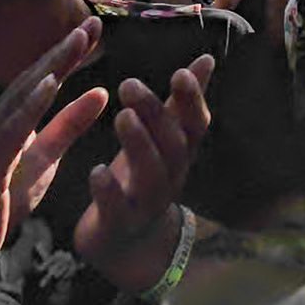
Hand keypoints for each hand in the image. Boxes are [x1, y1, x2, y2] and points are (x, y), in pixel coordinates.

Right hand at [0, 20, 111, 284]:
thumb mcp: (42, 162)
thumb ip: (68, 128)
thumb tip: (101, 93)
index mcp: (4, 121)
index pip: (40, 82)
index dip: (67, 55)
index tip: (95, 28)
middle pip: (31, 80)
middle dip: (63, 50)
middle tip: (93, 21)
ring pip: (19, 97)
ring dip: (50, 66)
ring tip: (77, 40)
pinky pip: (9, 131)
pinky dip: (29, 105)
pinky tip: (49, 85)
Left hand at [74, 56, 214, 290]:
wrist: (128, 245)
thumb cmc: (143, 179)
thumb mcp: (164, 139)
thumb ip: (182, 102)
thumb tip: (208, 59)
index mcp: (180, 155)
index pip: (196, 126)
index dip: (193, 101)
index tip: (179, 73)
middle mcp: (170, 179)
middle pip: (173, 146)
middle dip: (156, 114)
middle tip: (129, 83)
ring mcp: (147, 205)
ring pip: (151, 176)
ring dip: (139, 145)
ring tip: (121, 117)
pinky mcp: (118, 225)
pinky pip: (117, 209)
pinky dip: (108, 190)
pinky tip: (96, 170)